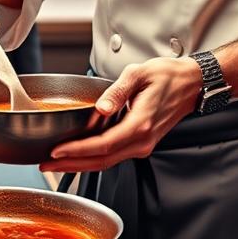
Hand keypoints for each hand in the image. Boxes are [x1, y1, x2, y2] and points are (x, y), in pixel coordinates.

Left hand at [39, 56, 201, 172]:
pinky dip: (94, 157)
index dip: (77, 151)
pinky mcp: (142, 143)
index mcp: (140, 124)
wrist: (191, 84)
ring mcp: (143, 144)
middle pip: (101, 160)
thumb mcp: (139, 74)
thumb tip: (101, 107)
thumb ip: (117, 91)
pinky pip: (114, 155)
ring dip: (81, 164)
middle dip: (72, 165)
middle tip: (46, 164)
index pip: (102, 145)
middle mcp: (142, 140)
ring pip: (107, 161)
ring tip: (56, 162)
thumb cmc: (168, 76)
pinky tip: (79, 153)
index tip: (56, 152)